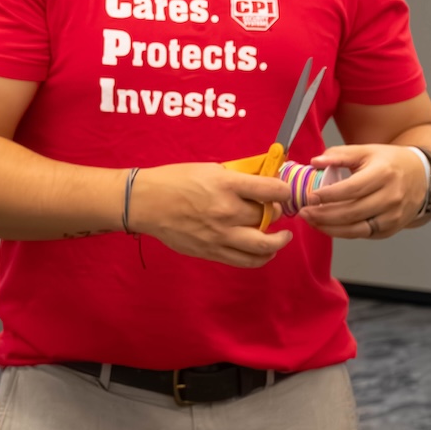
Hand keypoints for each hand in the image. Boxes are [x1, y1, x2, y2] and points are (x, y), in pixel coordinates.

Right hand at [129, 162, 294, 267]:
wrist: (146, 203)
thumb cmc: (175, 181)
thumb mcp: (209, 169)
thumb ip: (237, 176)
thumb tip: (264, 177)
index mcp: (226, 185)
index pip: (271, 189)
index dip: (284, 190)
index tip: (284, 191)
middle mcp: (226, 211)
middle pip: (268, 216)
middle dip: (276, 213)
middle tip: (272, 210)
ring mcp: (220, 235)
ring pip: (264, 245)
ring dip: (278, 241)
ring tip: (282, 237)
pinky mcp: (212, 251)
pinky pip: (246, 260)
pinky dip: (262, 257)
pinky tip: (266, 251)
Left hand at [299, 144, 426, 238]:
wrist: (421, 177)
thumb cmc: (390, 163)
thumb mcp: (367, 151)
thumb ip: (339, 154)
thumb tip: (315, 161)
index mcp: (384, 174)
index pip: (352, 188)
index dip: (329, 195)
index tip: (310, 196)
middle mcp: (391, 197)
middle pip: (352, 212)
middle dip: (323, 214)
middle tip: (304, 211)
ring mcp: (393, 216)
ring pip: (356, 229)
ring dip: (329, 227)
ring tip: (311, 220)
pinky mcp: (391, 229)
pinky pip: (362, 235)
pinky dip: (342, 233)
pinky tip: (327, 226)